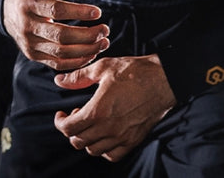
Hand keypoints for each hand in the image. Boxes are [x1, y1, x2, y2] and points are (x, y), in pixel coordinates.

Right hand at [1, 0, 110, 70]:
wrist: (7, 9)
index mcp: (29, 3)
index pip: (56, 10)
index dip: (78, 12)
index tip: (97, 12)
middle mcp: (27, 25)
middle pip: (60, 35)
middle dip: (87, 35)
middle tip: (105, 30)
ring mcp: (29, 43)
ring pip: (61, 52)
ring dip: (86, 50)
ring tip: (103, 42)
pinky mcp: (32, 55)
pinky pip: (57, 64)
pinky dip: (77, 61)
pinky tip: (91, 53)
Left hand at [52, 54, 176, 161]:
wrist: (163, 79)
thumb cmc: (134, 72)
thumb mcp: (102, 68)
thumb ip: (78, 77)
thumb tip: (60, 81)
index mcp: (97, 111)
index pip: (67, 128)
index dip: (60, 122)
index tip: (62, 114)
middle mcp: (108, 128)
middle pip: (77, 141)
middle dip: (71, 130)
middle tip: (76, 116)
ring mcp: (122, 137)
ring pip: (93, 150)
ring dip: (86, 139)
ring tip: (90, 125)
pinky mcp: (133, 140)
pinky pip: (112, 155)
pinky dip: (104, 149)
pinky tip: (104, 136)